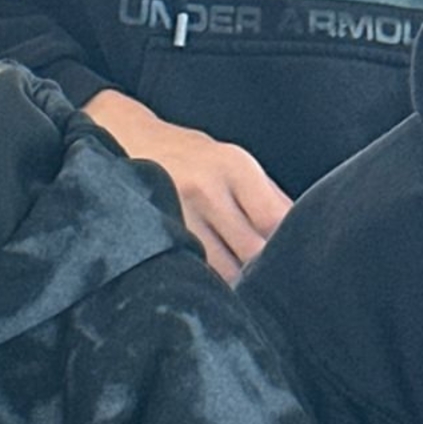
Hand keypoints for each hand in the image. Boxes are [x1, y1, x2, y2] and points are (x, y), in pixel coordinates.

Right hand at [83, 91, 291, 280]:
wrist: (123, 139)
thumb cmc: (187, 158)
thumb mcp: (231, 163)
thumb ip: (266, 197)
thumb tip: (299, 234)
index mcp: (234, 166)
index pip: (275, 219)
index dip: (285, 247)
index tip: (288, 261)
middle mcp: (207, 189)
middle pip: (251, 251)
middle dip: (261, 270)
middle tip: (264, 281)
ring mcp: (177, 214)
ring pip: (222, 269)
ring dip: (234, 282)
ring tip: (236, 283)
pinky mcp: (157, 234)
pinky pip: (192, 271)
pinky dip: (207, 282)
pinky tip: (209, 281)